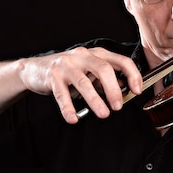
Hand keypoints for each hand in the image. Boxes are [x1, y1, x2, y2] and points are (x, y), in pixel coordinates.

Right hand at [20, 47, 142, 123]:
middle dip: (113, 89)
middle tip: (118, 106)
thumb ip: (105, 80)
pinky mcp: (52, 76)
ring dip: (95, 100)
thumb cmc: (68, 72)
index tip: (137, 90)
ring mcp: (66, 65)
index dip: (132, 75)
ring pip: (84, 83)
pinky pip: (62, 94)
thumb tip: (124, 89)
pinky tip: (73, 118)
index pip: (121, 60)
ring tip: (103, 114)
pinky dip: (68, 108)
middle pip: (104, 69)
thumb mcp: (89, 72)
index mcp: (96, 54)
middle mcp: (83, 56)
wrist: (35, 69)